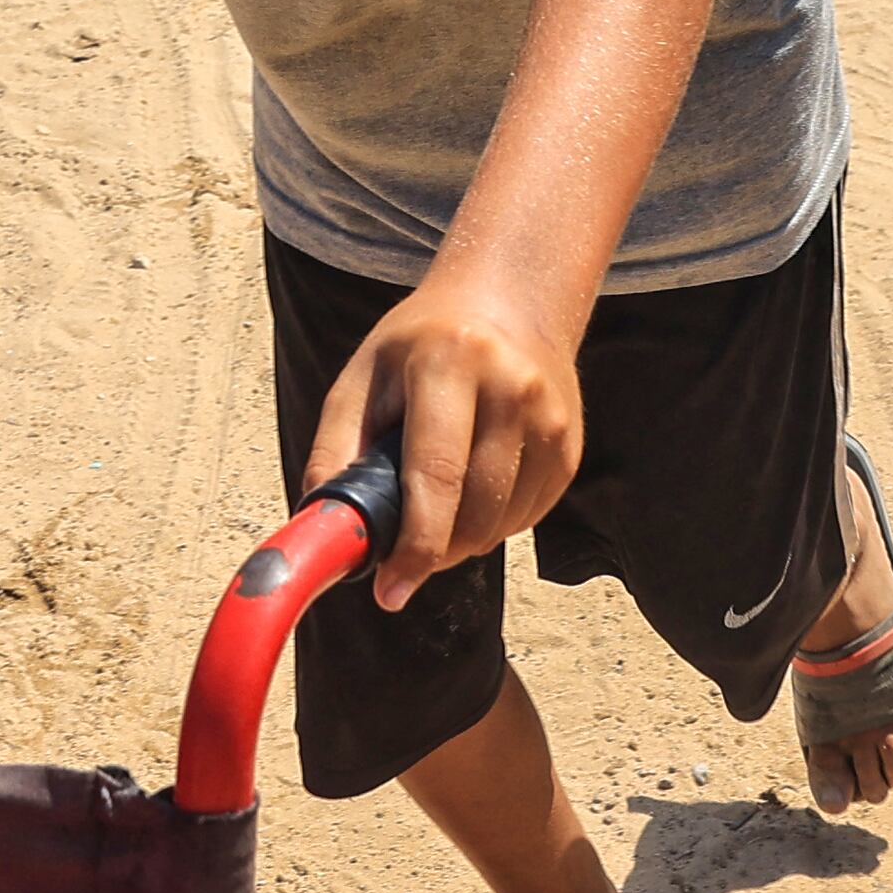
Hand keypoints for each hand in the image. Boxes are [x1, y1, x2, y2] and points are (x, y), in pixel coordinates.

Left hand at [300, 271, 584, 609]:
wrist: (508, 300)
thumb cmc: (420, 343)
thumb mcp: (362, 375)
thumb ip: (334, 449)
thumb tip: (323, 527)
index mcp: (448, 363)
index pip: (436, 475)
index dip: (414, 547)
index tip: (390, 592)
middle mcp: (510, 388)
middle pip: (475, 512)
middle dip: (433, 553)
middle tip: (403, 556)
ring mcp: (549, 418)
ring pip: (501, 524)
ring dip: (461, 540)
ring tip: (436, 504)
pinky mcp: (569, 445)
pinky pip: (526, 517)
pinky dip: (492, 524)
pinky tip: (472, 488)